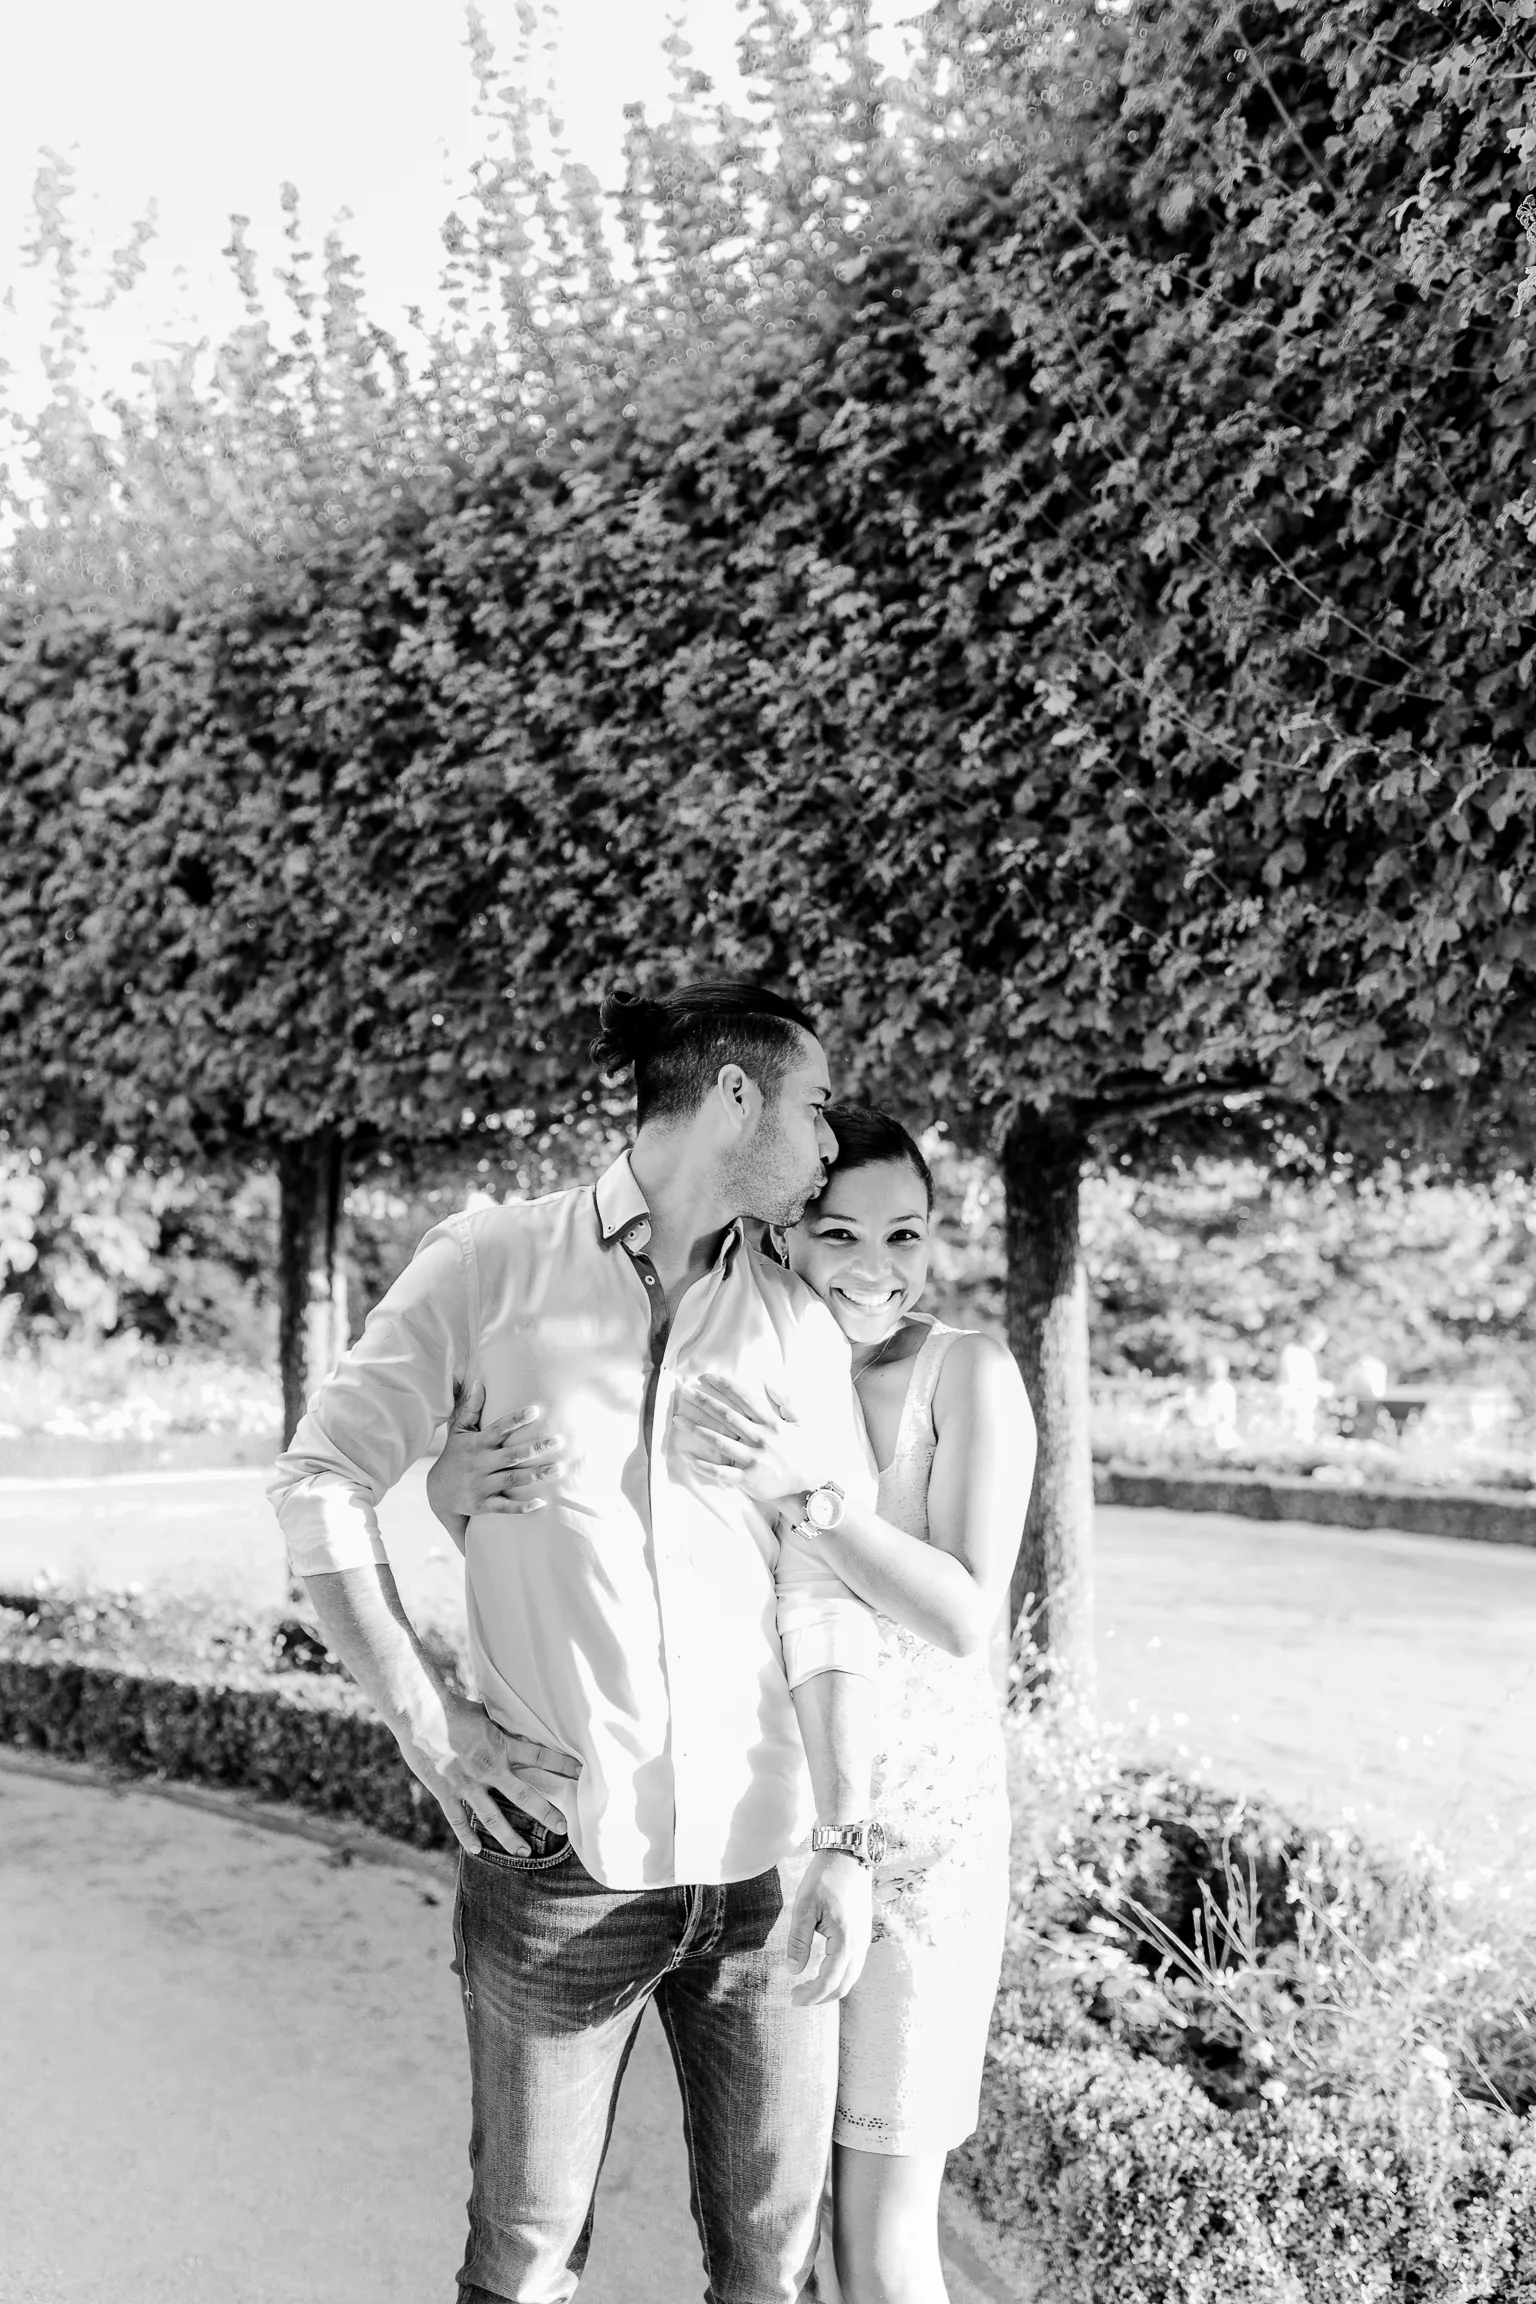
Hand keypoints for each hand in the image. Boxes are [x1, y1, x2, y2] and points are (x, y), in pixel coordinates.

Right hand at [392, 1683, 581, 1856]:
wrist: (420, 1714)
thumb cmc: (451, 1708)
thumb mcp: (484, 1712)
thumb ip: (499, 1722)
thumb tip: (516, 1713)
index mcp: (501, 1744)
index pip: (540, 1756)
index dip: (562, 1764)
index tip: (580, 1772)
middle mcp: (489, 1768)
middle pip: (525, 1795)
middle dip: (546, 1813)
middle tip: (563, 1827)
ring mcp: (467, 1783)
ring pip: (493, 1817)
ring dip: (509, 1837)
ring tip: (524, 1852)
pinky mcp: (445, 1791)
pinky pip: (457, 1819)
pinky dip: (466, 1836)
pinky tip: (476, 1850)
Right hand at [426, 1380, 566, 1545]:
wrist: (438, 1493)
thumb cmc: (455, 1456)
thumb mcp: (458, 1431)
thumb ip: (470, 1409)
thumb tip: (479, 1382)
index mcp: (477, 1444)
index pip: (498, 1429)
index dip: (516, 1419)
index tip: (536, 1410)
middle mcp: (479, 1464)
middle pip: (511, 1455)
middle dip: (535, 1448)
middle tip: (559, 1441)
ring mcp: (481, 1485)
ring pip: (512, 1479)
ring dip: (536, 1475)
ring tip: (559, 1469)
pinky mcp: (483, 1505)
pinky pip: (504, 1507)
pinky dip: (522, 1507)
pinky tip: (541, 1503)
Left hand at [670, 1374, 823, 1503]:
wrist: (810, 1487)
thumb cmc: (805, 1454)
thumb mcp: (800, 1423)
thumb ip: (785, 1402)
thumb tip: (769, 1382)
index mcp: (771, 1423)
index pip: (744, 1399)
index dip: (724, 1386)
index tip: (707, 1378)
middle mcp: (760, 1438)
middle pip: (726, 1416)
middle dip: (704, 1402)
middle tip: (684, 1392)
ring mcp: (753, 1459)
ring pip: (719, 1441)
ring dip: (696, 1429)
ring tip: (678, 1419)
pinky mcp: (747, 1479)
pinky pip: (720, 1472)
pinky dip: (702, 1465)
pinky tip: (687, 1457)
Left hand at [787, 1849, 872, 2005]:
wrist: (847, 1855)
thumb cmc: (824, 1878)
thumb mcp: (803, 1907)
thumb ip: (798, 1941)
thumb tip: (794, 1971)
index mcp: (845, 1940)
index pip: (829, 1981)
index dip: (811, 1996)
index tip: (793, 1999)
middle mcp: (860, 1944)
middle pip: (844, 1985)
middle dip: (820, 1997)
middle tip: (797, 1996)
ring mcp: (864, 1938)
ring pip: (851, 1977)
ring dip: (830, 1987)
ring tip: (806, 1986)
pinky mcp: (863, 1932)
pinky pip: (854, 1964)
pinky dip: (839, 1975)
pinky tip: (822, 1969)